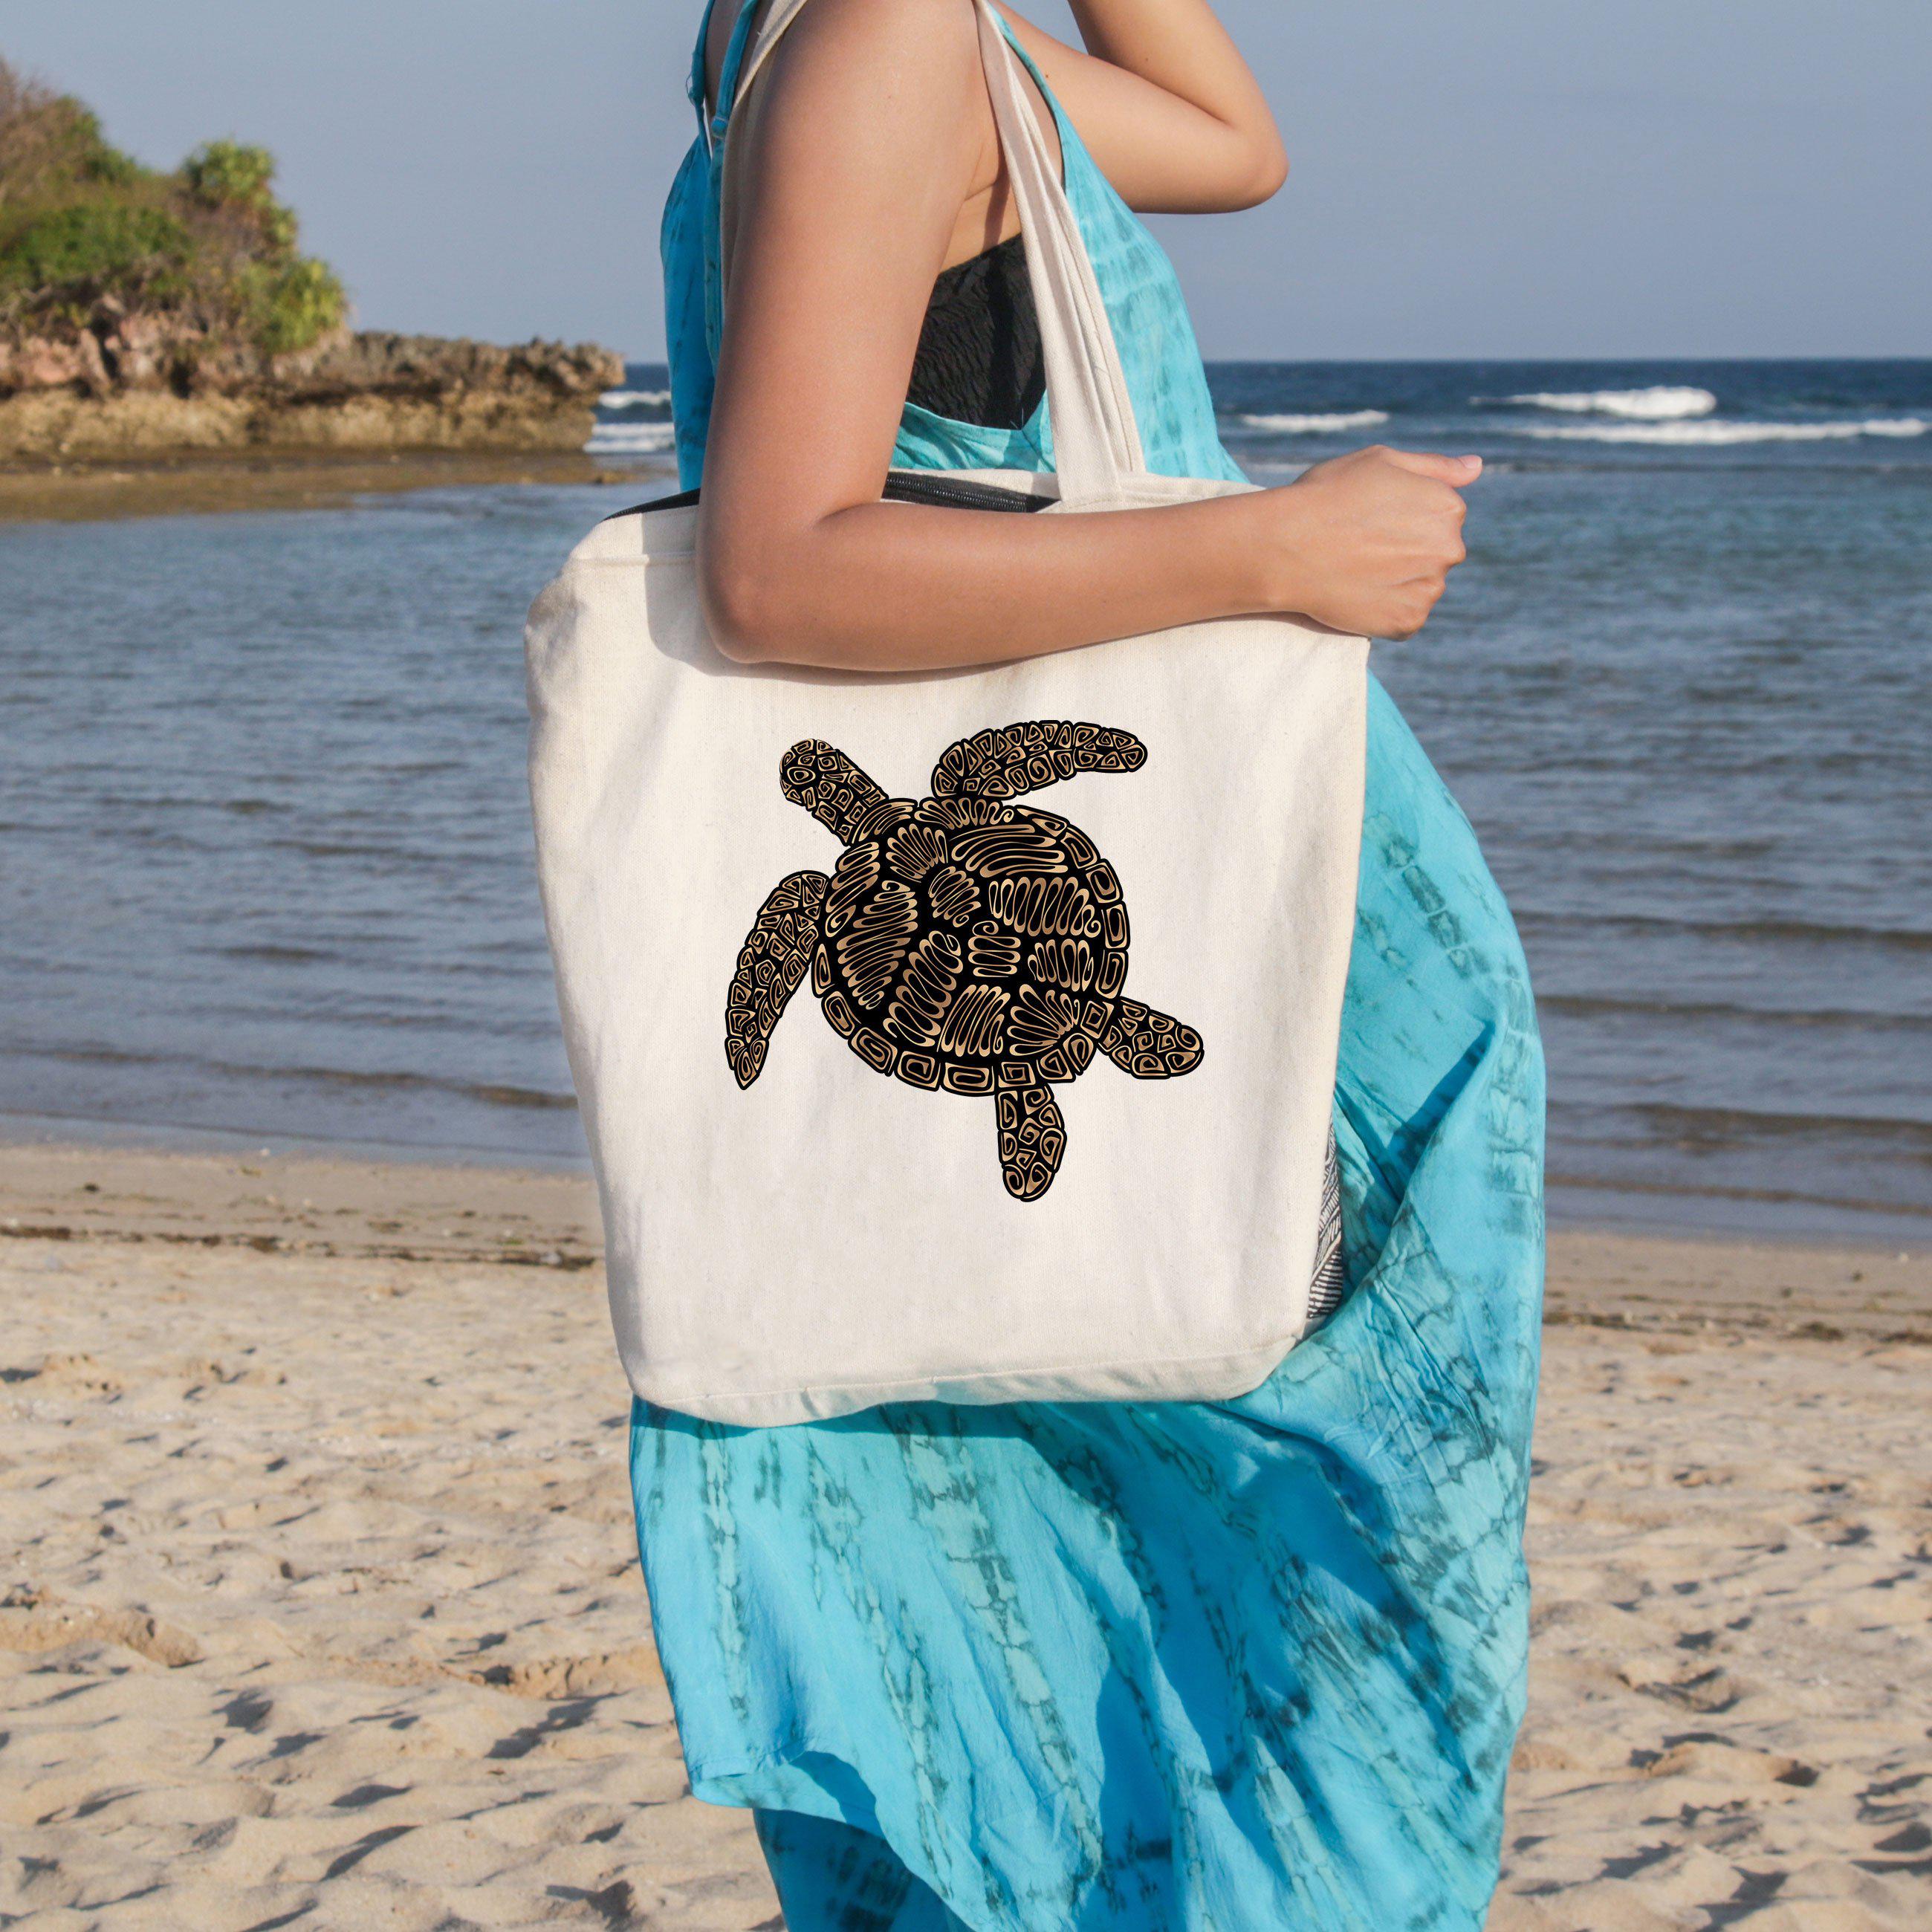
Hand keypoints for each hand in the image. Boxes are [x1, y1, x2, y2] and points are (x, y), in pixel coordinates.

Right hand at [1255, 446, 1480, 638]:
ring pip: (1422, 586)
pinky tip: (1358, 593)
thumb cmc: (1328, 495)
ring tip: (1357, 571)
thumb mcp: (1381, 461)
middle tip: (1362, 547)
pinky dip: (1386, 610)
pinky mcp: (1408, 622)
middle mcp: (1450, 548)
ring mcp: (1430, 589)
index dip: (1403, 518)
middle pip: (1435, 553)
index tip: (1371, 519)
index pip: (1441, 517)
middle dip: (1407, 551)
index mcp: (1448, 507)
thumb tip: (1477, 467)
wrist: (1285, 546)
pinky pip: (1406, 617)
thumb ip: (1435, 467)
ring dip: (1398, 582)